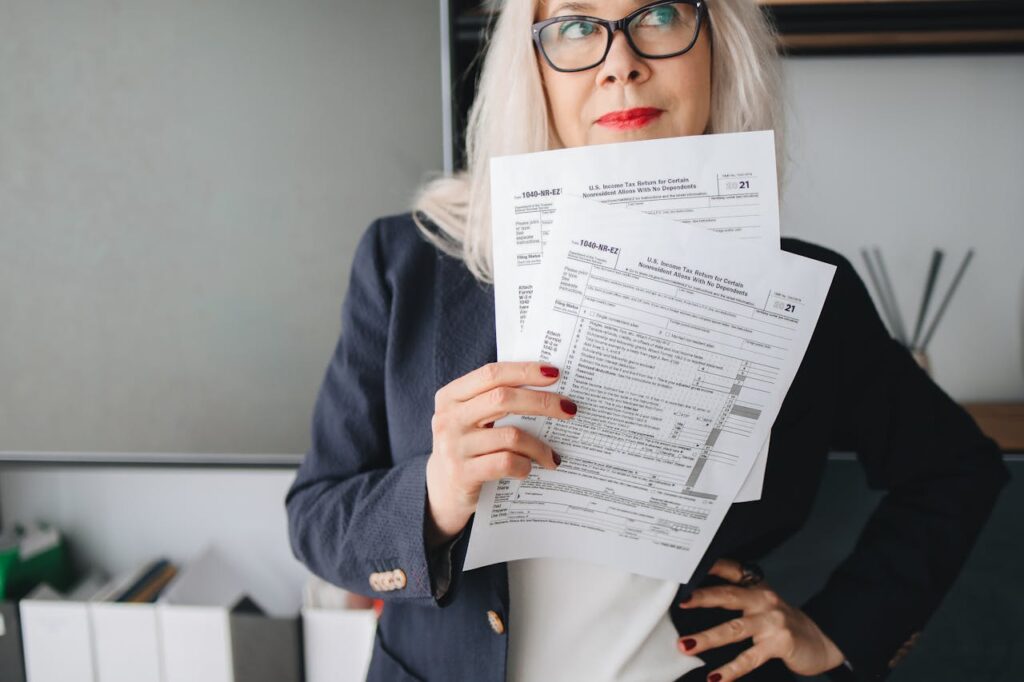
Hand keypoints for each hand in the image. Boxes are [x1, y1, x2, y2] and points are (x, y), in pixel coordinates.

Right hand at [424, 361, 576, 547]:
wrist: (442, 490)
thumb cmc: (468, 446)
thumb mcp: (471, 419)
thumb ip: (495, 401)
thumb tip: (548, 388)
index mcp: (451, 396)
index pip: (491, 374)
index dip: (525, 371)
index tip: (555, 374)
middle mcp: (448, 418)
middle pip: (503, 399)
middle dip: (542, 402)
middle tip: (569, 409)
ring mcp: (453, 446)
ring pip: (510, 435)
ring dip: (539, 446)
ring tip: (552, 455)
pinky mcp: (462, 474)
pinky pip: (505, 462)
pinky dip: (524, 465)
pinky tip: (530, 469)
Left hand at [677, 558, 844, 680]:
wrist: (822, 643)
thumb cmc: (783, 623)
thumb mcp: (763, 603)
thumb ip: (737, 597)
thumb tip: (697, 597)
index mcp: (757, 587)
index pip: (731, 570)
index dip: (711, 566)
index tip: (689, 565)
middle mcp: (764, 600)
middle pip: (728, 595)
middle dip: (702, 598)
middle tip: (680, 601)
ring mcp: (772, 622)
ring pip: (733, 629)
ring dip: (707, 638)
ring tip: (686, 645)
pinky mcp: (779, 644)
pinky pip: (749, 658)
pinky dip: (731, 670)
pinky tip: (715, 678)